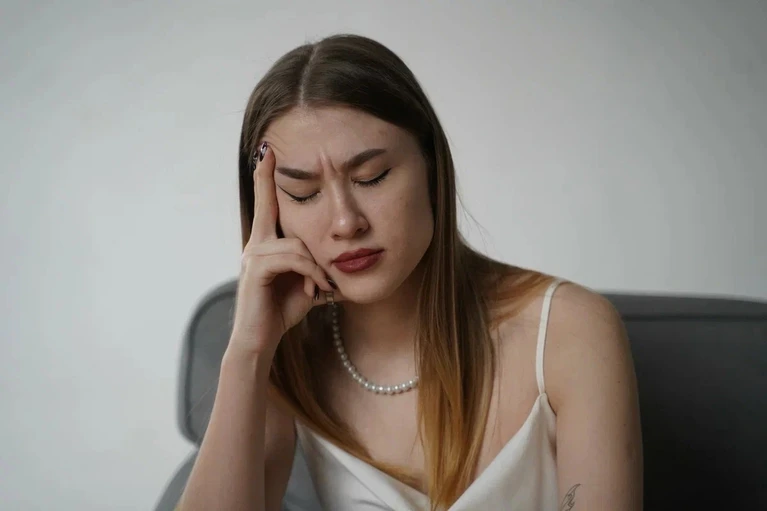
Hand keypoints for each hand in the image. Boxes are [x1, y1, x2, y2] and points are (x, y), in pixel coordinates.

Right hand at [227, 142, 333, 357]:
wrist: (260, 340)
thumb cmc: (282, 312)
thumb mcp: (306, 285)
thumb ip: (317, 269)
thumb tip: (341, 266)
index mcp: (267, 245)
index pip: (267, 206)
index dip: (266, 179)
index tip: (267, 151)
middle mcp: (256, 245)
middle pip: (266, 206)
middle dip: (266, 178)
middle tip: (269, 149)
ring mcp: (253, 256)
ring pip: (295, 244)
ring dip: (316, 267)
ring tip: (323, 288)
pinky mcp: (257, 271)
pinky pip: (293, 260)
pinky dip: (310, 275)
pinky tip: (314, 291)